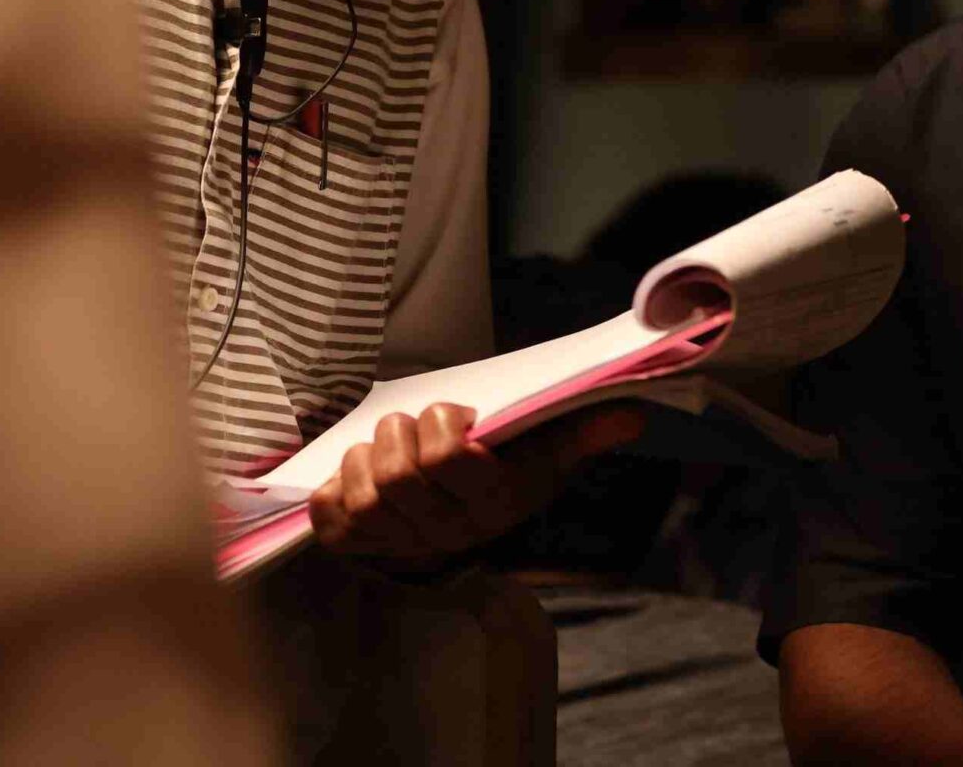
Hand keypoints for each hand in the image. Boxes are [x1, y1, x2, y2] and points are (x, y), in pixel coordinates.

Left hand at [306, 400, 644, 568]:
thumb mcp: (544, 453)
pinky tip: (354, 476)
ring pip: (363, 492)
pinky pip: (329, 515)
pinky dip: (333, 487)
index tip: (452, 415)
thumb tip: (633, 416)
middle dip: (400, 433)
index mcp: (491, 506)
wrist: (459, 524)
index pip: (446, 459)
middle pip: (399, 474)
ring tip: (384, 447)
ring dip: (365, 457)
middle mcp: (446, 535)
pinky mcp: (357, 547)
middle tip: (411, 424)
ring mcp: (398, 545)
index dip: (440, 425)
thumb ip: (582, 431)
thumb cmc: (502, 473)